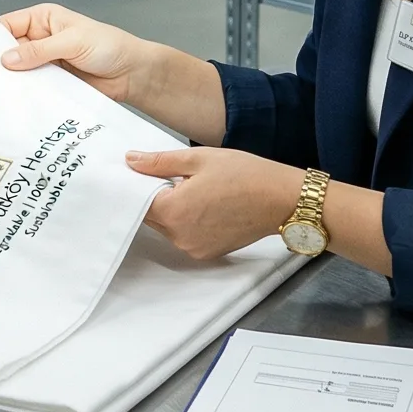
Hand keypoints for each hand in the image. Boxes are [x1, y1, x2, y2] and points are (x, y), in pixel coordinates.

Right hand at [0, 3, 155, 101]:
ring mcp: (45, 62)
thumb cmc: (109, 46)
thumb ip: (39, 50)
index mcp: (43, 19)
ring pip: (18, 71)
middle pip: (9, 50)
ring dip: (12, 81)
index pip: (8, 25)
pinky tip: (15, 102)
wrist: (131, 74)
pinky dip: (25, 93)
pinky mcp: (51, 82)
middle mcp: (40, 39)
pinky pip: (32, 87)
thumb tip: (6, 59)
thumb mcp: (72, 42)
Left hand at [126, 146, 301, 259]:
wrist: (281, 199)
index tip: (141, 172)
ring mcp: (193, 247)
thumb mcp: (199, 159)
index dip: (137, 185)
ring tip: (194, 189)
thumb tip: (131, 160)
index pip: (136, 201)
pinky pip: (185, 236)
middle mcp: (179, 236)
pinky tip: (206, 204)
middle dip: (155, 197)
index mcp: (173, 211)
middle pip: (151, 216)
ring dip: (172, 210)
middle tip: (172, 175)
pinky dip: (188, 222)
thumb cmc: (245, 175)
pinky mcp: (207, 252)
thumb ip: (160, 162)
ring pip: (168, 226)